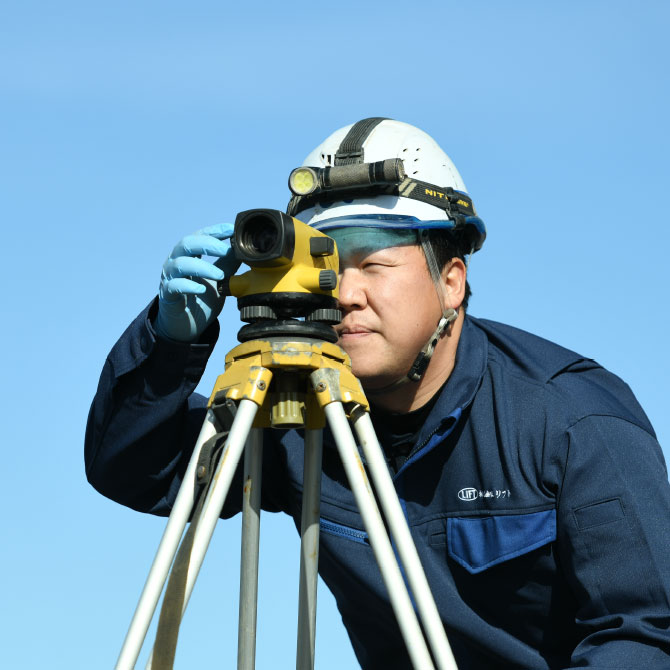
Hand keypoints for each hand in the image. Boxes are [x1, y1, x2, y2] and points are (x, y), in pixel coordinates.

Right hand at [155, 223, 240, 341]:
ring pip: (180, 264)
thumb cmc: (202, 300)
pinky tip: (202, 289)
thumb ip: (228, 265)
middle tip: (226, 250)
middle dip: (208, 243)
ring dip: (202, 266)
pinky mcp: (167, 296)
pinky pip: (174, 286)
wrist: (188, 327)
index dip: (214, 231)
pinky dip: (189, 286)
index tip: (231, 229)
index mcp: (189, 255)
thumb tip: (242, 250)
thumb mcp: (219, 280)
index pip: (199, 236)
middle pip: (186, 243)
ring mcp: (169, 278)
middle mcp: (176, 262)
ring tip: (220, 274)